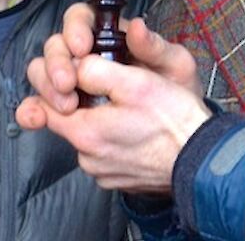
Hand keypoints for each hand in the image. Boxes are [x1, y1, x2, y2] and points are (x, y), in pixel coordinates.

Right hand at [19, 4, 202, 118]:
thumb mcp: (176, 67)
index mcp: (111, 38)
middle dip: (57, 62)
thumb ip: (156, 47)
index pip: (81, 19)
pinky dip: (32, 111)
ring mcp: (75, 84)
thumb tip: (136, 26)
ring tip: (65, 104)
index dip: (75, 28)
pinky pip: (40, 107)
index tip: (82, 47)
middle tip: (68, 83)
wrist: (178, 138)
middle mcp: (88, 57)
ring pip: (42, 73)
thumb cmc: (178, 96)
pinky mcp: (67, 111)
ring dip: (45, 86)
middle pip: (56, 46)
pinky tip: (34, 118)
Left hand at [20, 53, 212, 193]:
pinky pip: (105, 153)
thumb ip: (95, 69)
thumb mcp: (136, 81)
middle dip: (80, 101)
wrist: (203, 160)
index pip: (42, 106)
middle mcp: (87, 159)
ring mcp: (102, 172)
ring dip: (100, 121)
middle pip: (65, 121)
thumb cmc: (175, 121)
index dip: (55, 84)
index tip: (75, 75)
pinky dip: (114, 139)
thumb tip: (76, 65)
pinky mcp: (117, 179)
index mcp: (85, 133)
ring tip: (130, 109)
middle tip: (109, 88)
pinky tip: (137, 130)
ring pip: (87, 137)